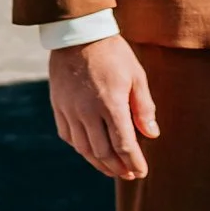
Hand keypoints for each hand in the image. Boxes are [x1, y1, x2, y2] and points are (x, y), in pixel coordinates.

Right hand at [48, 35, 158, 179]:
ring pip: (83, 148)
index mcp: (111, 104)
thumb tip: (151, 135)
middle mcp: (87, 112)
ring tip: (112, 170)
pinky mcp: (58, 107)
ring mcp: (70, 110)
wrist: (79, 36)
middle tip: (129, 175)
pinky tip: (91, 152)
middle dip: (118, 167)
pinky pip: (68, 136)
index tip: (141, 172)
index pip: (124, 144)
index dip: (133, 161)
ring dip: (99, 163)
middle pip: (102, 152)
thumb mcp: (137, 76)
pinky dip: (81, 148)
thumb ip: (144, 108)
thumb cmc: (114, 55)